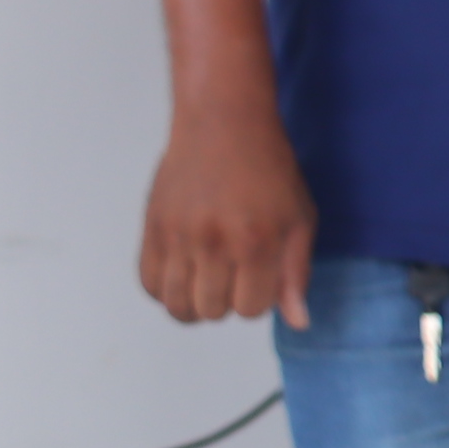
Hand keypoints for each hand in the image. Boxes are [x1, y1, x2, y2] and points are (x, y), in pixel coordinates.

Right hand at [140, 105, 317, 328]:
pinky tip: (183, 274)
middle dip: (227, 303)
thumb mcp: (300, 218)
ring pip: (176, 305)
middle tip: (234, 275)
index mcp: (255, 242)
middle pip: (212, 311)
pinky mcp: (152, 227)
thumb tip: (297, 322)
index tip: (259, 279)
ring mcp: (177, 236)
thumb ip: (296, 273)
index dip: (258, 301)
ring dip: (195, 303)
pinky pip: (148, 283)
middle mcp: (213, 243)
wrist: (223, 124)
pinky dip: (164, 290)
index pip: (251, 310)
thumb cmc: (269, 171)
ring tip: (208, 281)